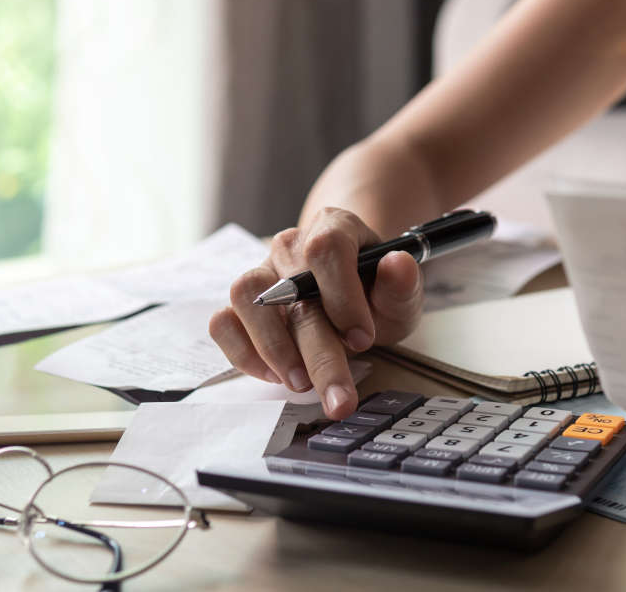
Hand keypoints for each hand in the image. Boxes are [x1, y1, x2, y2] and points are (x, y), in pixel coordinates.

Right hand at [209, 207, 423, 418]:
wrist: (351, 298)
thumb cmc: (374, 295)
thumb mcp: (399, 295)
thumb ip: (402, 284)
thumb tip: (397, 265)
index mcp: (334, 228)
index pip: (326, 247)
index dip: (343, 295)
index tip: (363, 339)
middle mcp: (291, 246)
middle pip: (291, 287)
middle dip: (319, 352)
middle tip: (339, 397)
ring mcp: (261, 272)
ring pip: (245, 297)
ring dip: (273, 347)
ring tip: (301, 382)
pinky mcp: (240, 304)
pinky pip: (223, 322)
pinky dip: (243, 353)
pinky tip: (274, 375)